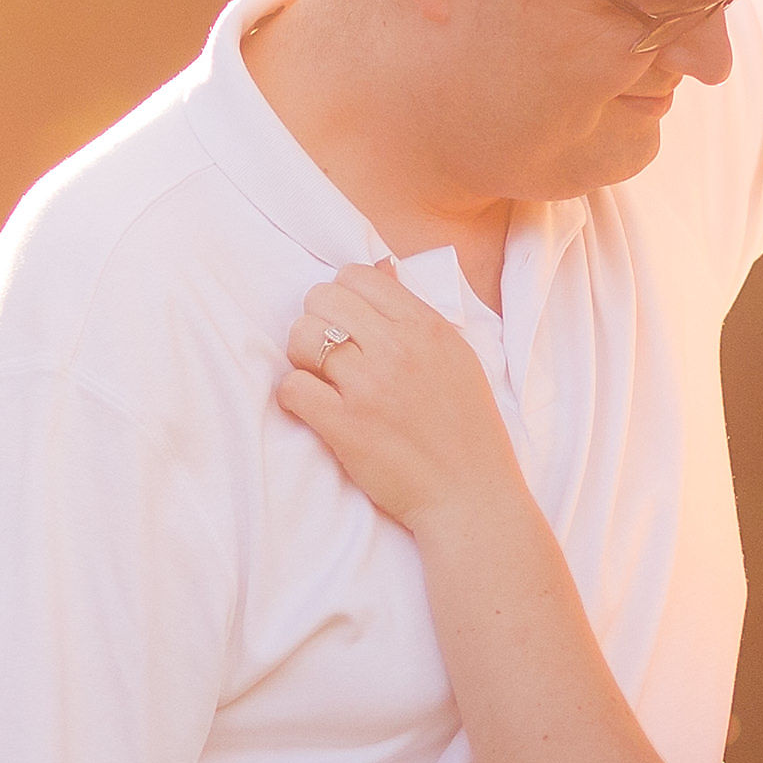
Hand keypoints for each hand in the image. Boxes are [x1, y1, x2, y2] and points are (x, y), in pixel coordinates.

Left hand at [273, 263, 525, 533]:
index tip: (348, 324)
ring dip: (302, 357)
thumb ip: (417, 314)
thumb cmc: (466, 428)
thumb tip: (381, 268)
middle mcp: (397, 348)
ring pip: (301, 337)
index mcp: (426, 326)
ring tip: (321, 379)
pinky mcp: (346, 426)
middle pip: (321, 298)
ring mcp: (369, 387)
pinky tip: (312, 407)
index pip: (357, 275)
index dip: (343, 296)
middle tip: (328, 352)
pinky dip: (294, 396)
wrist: (471, 494)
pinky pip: (292, 388)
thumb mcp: (457, 356)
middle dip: (316, 320)